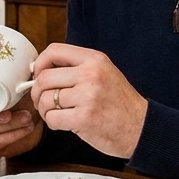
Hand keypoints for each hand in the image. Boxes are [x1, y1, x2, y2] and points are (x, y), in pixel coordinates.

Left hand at [30, 43, 146, 158]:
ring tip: (56, 114)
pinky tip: (64, 124)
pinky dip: (52, 123)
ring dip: (44, 110)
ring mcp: (88, 96)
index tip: (38, 75)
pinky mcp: (84, 118)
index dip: (40, 64)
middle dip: (37, 92)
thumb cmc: (119, 104)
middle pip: (44, 78)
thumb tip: (41, 70)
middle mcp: (91, 74)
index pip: (54, 50)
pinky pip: (52, 118)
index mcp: (95, 59)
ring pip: (45, 99)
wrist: (141, 128)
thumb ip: (77, 68)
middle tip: (42, 101)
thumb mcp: (104, 74)